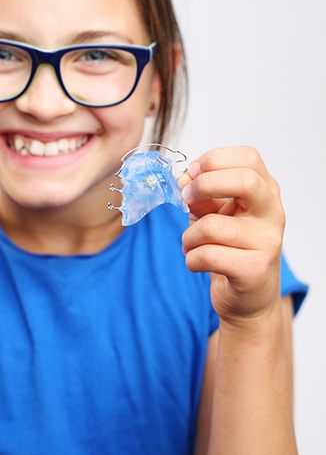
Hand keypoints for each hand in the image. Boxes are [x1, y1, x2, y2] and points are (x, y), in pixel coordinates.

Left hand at [177, 146, 285, 326]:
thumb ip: (199, 194)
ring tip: (190, 244)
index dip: (214, 160)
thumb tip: (182, 179)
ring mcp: (267, 242)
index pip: (249, 157)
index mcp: (264, 191)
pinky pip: (208, 255)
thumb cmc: (230, 247)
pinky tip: (196, 262)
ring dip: (188, 236)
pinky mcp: (255, 270)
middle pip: (245, 181)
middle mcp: (272, 212)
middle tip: (186, 198)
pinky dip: (191, 259)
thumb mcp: (214, 213)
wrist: (248, 297)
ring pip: (213, 225)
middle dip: (204, 186)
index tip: (192, 173)